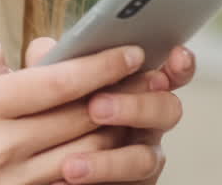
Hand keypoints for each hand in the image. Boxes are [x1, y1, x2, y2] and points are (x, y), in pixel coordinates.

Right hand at [0, 37, 145, 184]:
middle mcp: (2, 145)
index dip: (99, 65)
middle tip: (148, 75)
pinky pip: (68, 181)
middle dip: (120, 94)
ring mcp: (12, 180)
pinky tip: (108, 146)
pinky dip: (94, 162)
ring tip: (136, 107)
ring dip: (116, 129)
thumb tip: (13, 55)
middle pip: (80, 117)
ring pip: (83, 153)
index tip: (128, 52)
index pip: (56, 83)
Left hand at [24, 38, 194, 183]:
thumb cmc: (55, 114)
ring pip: (145, 158)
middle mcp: (147, 123)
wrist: (42, 160)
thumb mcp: (54, 86)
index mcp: (136, 89)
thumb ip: (56, 67)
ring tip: (71, 165)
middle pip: (167, 109)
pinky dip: (96, 183)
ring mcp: (142, 157)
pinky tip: (61, 181)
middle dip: (136, 105)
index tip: (176, 54)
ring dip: (109, 160)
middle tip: (96, 107)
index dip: (179, 65)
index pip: (168, 73)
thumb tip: (44, 50)